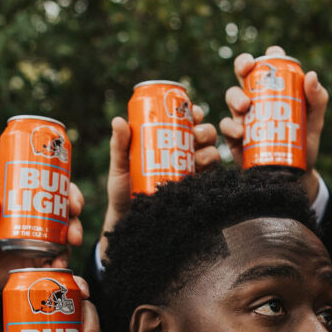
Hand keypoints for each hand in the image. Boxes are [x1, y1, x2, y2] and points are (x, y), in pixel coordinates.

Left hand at [0, 187, 84, 316]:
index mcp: (27, 206)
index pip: (54, 193)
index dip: (69, 194)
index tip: (72, 203)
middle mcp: (41, 223)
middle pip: (68, 218)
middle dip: (76, 224)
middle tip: (73, 235)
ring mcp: (44, 244)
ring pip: (67, 241)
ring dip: (70, 249)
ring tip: (62, 260)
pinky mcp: (43, 264)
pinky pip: (59, 264)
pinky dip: (62, 267)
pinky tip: (58, 270)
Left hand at [99, 113, 219, 259]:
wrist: (130, 218)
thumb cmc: (124, 189)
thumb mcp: (120, 164)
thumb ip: (119, 144)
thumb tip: (118, 120)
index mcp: (168, 139)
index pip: (186, 120)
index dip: (194, 112)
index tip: (193, 112)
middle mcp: (185, 152)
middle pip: (204, 134)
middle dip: (205, 131)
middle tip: (196, 135)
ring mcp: (194, 170)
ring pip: (212, 153)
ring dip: (210, 151)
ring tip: (198, 158)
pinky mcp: (197, 187)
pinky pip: (212, 176)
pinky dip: (211, 170)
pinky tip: (203, 172)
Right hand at [220, 45, 328, 202]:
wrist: (294, 175)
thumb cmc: (304, 143)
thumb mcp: (314, 121)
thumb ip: (318, 99)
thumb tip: (311, 75)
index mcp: (274, 90)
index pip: (266, 66)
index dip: (266, 56)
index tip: (270, 56)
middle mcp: (256, 99)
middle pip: (243, 74)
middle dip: (242, 66)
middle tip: (247, 70)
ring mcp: (243, 117)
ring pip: (232, 97)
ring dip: (236, 97)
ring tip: (245, 106)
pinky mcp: (235, 137)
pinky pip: (226, 126)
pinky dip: (231, 126)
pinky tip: (240, 132)